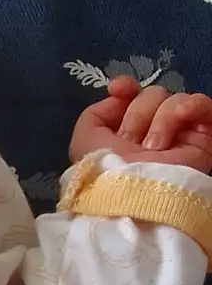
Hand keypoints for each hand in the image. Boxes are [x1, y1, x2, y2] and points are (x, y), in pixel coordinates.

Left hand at [69, 75, 211, 173]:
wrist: (137, 197)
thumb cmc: (106, 173)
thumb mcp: (84, 142)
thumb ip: (94, 114)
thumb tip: (119, 95)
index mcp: (127, 131)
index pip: (132, 94)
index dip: (126, 87)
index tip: (118, 90)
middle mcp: (153, 130)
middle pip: (152, 95)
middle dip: (138, 115)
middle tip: (136, 144)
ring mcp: (179, 133)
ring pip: (174, 99)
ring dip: (161, 121)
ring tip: (156, 149)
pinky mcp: (203, 139)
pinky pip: (202, 104)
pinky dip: (192, 106)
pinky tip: (183, 117)